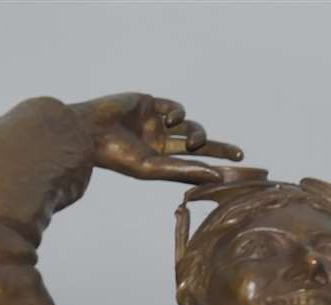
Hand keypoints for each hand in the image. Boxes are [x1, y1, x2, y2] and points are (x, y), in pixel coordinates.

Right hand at [67, 94, 243, 184]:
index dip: (212, 168)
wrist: (90, 130)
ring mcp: (156, 123)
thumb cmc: (116, 155)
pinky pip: (178, 109)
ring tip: (194, 143)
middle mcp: (159, 143)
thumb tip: (215, 175)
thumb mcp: (152, 168)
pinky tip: (170, 120)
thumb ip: (184, 170)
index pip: (191, 165)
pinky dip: (179, 114)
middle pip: (197, 146)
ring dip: (198, 134)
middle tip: (240, 155)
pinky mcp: (152, 103)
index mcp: (157, 162)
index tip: (233, 174)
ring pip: (190, 127)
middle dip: (218, 149)